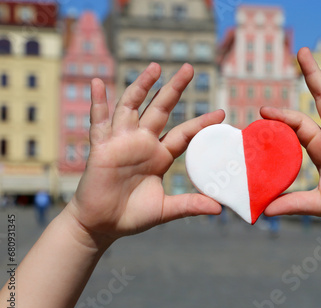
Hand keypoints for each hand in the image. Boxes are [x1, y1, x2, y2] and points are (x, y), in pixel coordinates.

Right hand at [65, 63, 222, 245]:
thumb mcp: (166, 209)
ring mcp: (122, 141)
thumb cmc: (132, 216)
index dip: (201, 123)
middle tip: (189, 68)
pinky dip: (97, 102)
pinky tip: (97, 83)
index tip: (221, 113)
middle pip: (161, 108)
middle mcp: (143, 143)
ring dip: (142, 85)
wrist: (102, 225)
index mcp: (160, 156)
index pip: (184, 133)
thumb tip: (219, 209)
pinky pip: (98, 121)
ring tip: (155, 67)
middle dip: (174, 88)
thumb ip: (190, 204)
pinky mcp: (101, 147)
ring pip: (132, 106)